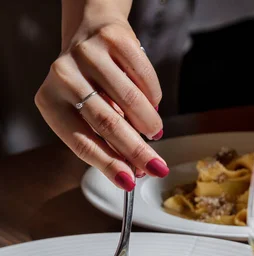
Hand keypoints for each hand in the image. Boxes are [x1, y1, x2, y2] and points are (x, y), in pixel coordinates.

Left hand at [35, 3, 168, 190]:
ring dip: (148, 123)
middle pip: (106, 123)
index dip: (108, 165)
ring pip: (128, 100)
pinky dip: (153, 97)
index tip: (130, 182)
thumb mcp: (86, 114)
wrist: (91, 29)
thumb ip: (107, 142)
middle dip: (136, 150)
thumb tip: (136, 170)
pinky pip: (143, 76)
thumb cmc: (90, 84)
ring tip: (155, 132)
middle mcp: (63, 76)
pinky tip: (152, 105)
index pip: (82, 143)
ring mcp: (87, 54)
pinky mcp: (112, 38)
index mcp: (50, 102)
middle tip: (157, 168)